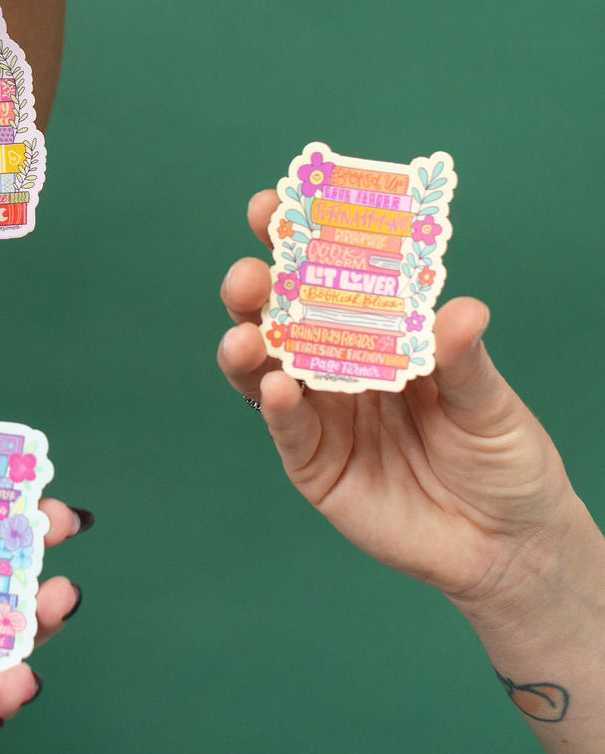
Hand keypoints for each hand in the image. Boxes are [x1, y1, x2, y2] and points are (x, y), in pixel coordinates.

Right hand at [217, 190, 580, 606]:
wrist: (507, 546)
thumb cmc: (503, 460)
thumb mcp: (491, 402)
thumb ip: (465, 361)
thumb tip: (461, 310)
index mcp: (383, 333)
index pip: (332, 277)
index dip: (300, 241)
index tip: (278, 206)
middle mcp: (341, 367)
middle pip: (282, 317)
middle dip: (256, 289)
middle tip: (250, 275)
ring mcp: (323, 416)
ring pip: (265, 370)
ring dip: (247, 345)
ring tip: (246, 334)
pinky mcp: (315, 465)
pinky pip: (287, 431)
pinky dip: (276, 406)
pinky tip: (274, 386)